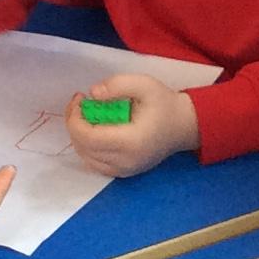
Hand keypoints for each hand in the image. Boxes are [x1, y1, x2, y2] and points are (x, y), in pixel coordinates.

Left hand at [65, 73, 200, 178]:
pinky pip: (95, 163)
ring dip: (79, 136)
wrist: (183, 126)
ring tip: (87, 116)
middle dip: (75, 123)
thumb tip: (92, 94)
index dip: (75, 118)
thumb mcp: (144, 84)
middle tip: (81, 104)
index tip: (80, 98)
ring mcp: (124, 170)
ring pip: (86, 157)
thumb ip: (117, 85)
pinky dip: (88, 147)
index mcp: (130, 142)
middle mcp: (125, 161)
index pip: (87, 137)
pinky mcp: (124, 173)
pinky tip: (94, 131)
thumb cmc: (164, 104)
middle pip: (83, 148)